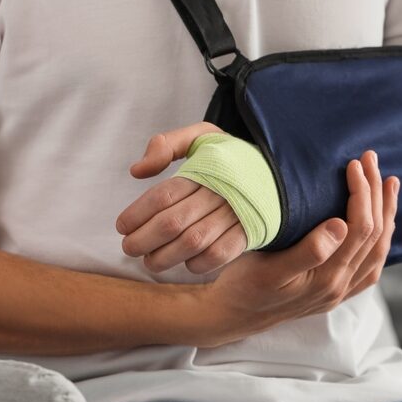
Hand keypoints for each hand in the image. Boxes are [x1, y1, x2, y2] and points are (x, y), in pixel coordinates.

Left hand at [116, 122, 248, 274]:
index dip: (138, 213)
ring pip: (192, 242)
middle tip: (129, 248)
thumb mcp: (201, 137)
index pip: (163, 195)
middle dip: (144, 239)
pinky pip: (219, 255)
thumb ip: (167, 144)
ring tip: (150, 261)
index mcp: (204, 167)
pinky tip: (185, 262)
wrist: (279, 173)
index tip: (122, 226)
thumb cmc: (229, 158)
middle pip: (173, 222)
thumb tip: (137, 171)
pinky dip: (197, 263)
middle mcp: (219, 191)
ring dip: (165, 257)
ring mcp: (236, 213)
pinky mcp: (249, 232)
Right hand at [197, 149, 398, 346]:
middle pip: (374, 234)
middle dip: (376, 194)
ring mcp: (339, 291)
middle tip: (371, 160)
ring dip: (385, 214)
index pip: (360, 227)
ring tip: (389, 185)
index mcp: (328, 278)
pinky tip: (381, 225)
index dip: (361, 192)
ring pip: (377, 249)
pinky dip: (380, 239)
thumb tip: (342, 225)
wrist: (231, 316)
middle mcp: (339, 286)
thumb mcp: (268, 267)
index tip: (352, 164)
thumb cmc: (243, 287)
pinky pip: (370, 265)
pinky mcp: (333, 292)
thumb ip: (308, 250)